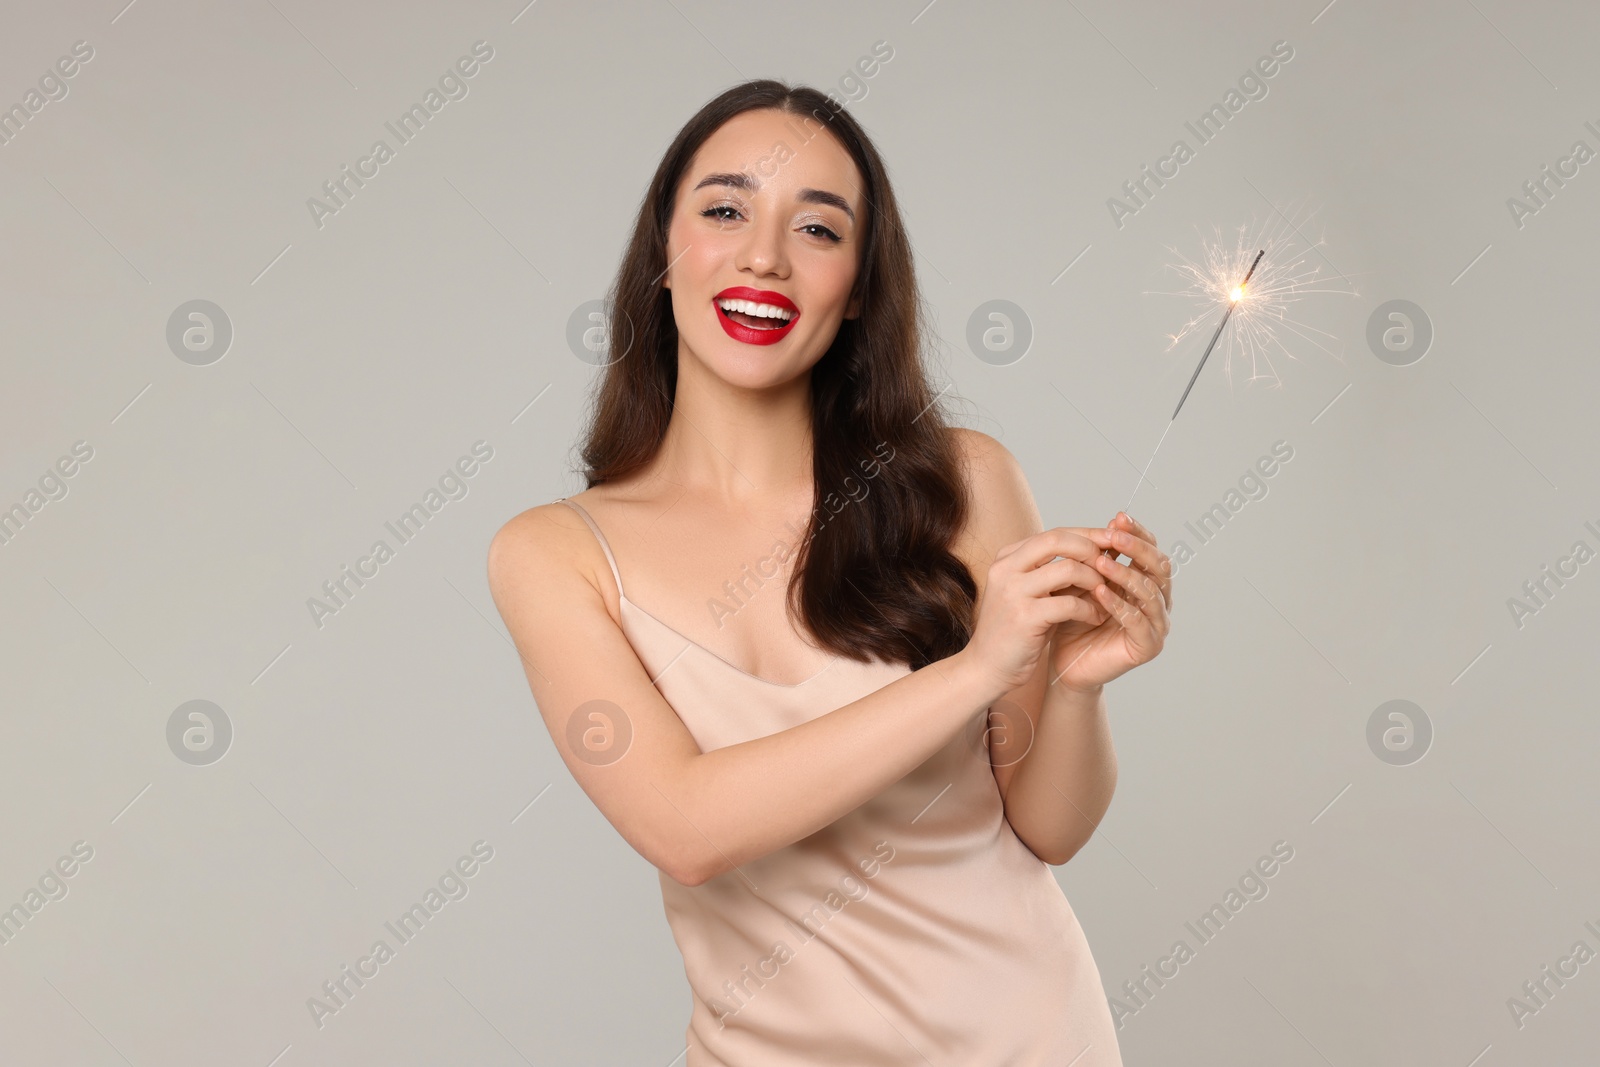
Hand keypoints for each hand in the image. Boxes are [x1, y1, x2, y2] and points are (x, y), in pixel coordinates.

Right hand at [964, 527, 1116, 693]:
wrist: (987, 667)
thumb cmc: (1016, 630)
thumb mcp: (1029, 591)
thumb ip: (1051, 570)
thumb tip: (1095, 549)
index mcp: (1007, 558)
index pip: (1053, 534)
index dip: (1086, 535)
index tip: (1111, 542)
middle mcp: (1006, 569)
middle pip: (1057, 540)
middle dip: (1091, 549)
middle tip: (1110, 565)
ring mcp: (1012, 592)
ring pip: (1068, 569)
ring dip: (1094, 581)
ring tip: (1104, 594)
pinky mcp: (1024, 618)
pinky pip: (1069, 604)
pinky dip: (1089, 609)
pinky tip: (1096, 617)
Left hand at [1049, 512, 1172, 692]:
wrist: (1064, 661)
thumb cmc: (1073, 618)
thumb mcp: (1083, 581)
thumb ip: (1097, 558)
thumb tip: (1110, 523)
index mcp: (1146, 582)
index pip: (1151, 551)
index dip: (1138, 533)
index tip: (1118, 517)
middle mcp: (1158, 601)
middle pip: (1160, 568)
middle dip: (1137, 549)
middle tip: (1114, 536)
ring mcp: (1157, 625)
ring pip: (1150, 593)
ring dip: (1125, 575)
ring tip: (1101, 563)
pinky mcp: (1148, 646)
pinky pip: (1139, 622)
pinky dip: (1120, 605)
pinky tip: (1100, 593)